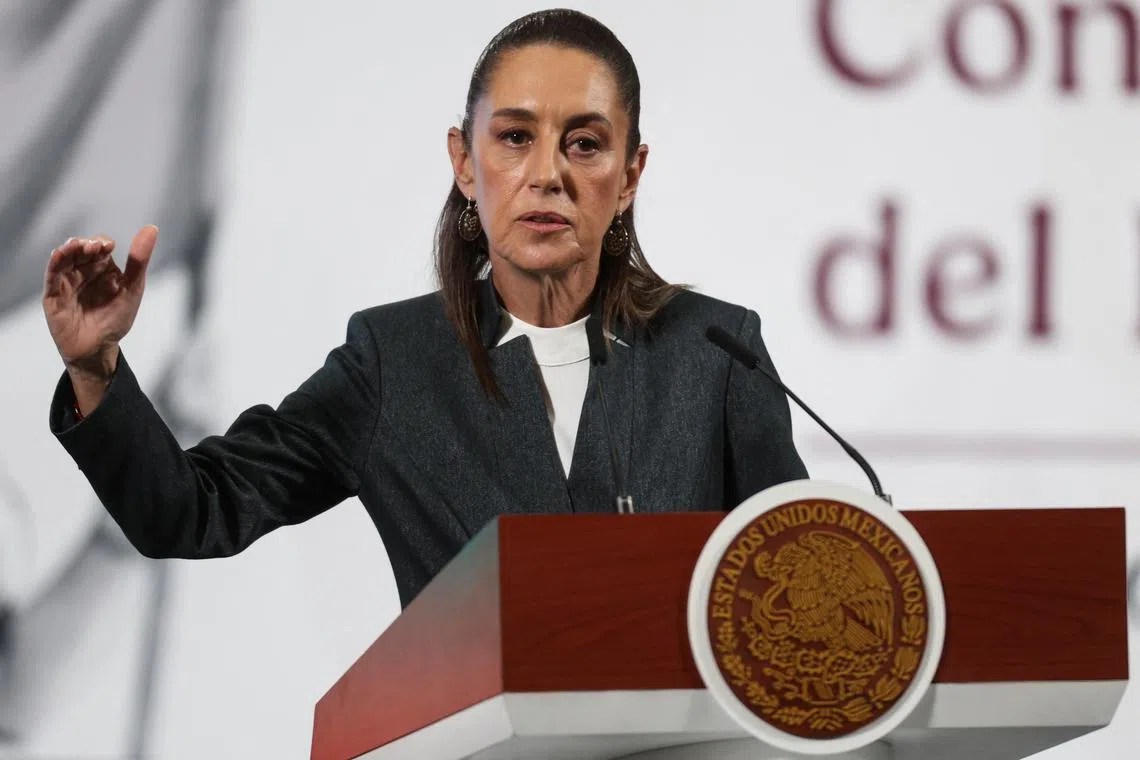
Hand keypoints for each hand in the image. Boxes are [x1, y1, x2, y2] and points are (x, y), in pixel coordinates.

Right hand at [42, 226, 156, 407]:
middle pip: (81, 248)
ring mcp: (67, 281)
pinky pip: (51, 275)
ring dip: (69, 248)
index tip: (109, 247)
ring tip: (77, 246)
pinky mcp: (53, 294)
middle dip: (86, 244)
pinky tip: (59, 254)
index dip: (103, 243)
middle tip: (95, 247)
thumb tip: (152, 228)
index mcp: (103, 267)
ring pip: (64, 258)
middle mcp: (83, 270)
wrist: (98, 348)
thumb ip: (139, 261)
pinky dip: (55, 263)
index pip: (100, 246)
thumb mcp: (132, 288)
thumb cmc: (116, 318)